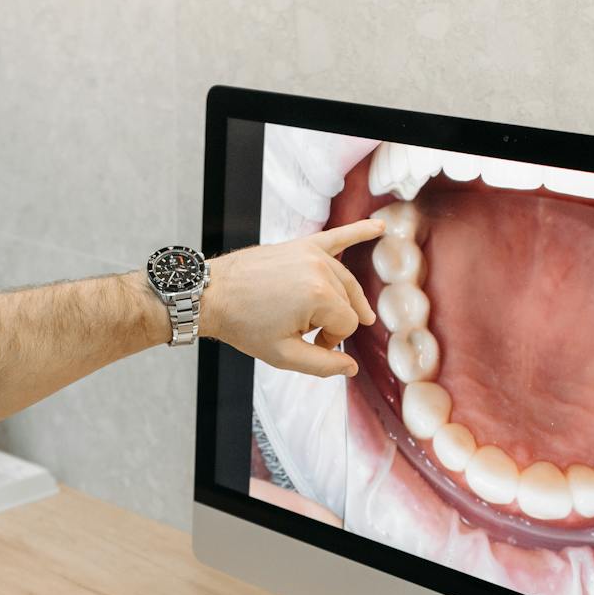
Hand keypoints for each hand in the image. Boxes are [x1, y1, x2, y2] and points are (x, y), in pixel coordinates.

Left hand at [201, 219, 384, 378]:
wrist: (213, 295)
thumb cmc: (244, 325)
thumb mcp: (283, 355)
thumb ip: (322, 365)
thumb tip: (351, 368)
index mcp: (319, 295)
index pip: (348, 324)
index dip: (330, 341)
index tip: (306, 342)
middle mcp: (320, 269)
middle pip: (348, 303)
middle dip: (329, 322)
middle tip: (301, 331)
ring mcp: (311, 253)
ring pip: (344, 283)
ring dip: (333, 301)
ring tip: (314, 314)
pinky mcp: (301, 244)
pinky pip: (337, 236)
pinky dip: (359, 231)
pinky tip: (380, 226)